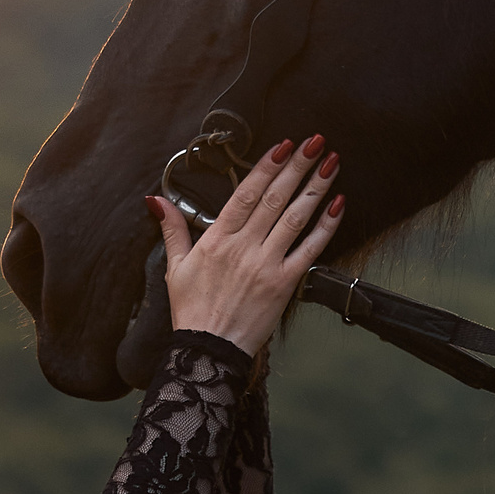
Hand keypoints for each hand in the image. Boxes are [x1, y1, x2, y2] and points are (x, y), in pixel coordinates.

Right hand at [146, 135, 343, 356]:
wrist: (208, 351)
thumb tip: (156, 200)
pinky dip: (327, 227)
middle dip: (298, 167)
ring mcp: (266, 265)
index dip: (267, 167)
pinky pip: (310, 250)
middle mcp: (244, 248)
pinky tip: (338, 205)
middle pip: (276, 198)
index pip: (246, 193)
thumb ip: (172, 228)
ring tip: (332, 164)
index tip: (283, 145)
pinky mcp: (285, 284)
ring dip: (316, 188)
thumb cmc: (192, 310)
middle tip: (316, 143)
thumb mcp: (175, 267)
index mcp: (217, 240)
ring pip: (296, 218)